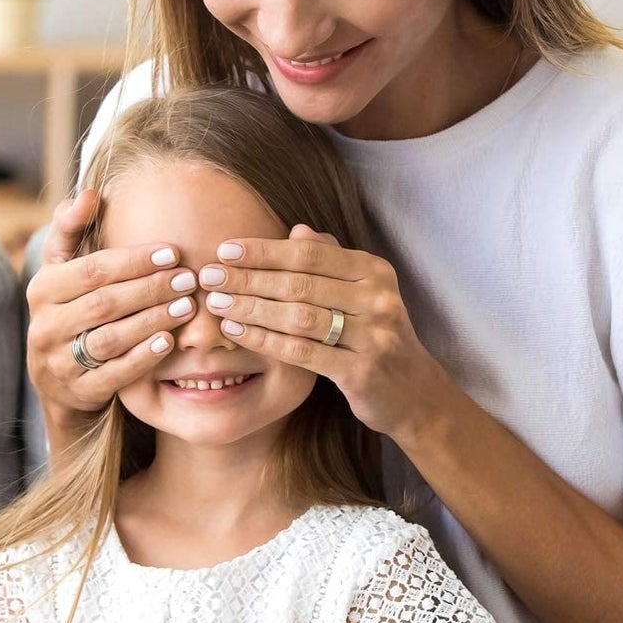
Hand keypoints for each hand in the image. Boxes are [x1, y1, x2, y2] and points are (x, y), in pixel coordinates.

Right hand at [26, 190, 198, 433]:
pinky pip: (115, 373)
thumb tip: (90, 194)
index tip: (173, 252)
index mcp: (42, 289)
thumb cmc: (69, 309)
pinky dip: (144, 356)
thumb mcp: (62, 270)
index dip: (134, 261)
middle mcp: (45, 326)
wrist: (57, 379)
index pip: (92, 271)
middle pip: (104, 304)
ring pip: (111, 338)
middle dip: (151, 289)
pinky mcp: (79, 391)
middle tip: (190, 279)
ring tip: (188, 306)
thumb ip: (72, 230)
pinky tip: (170, 340)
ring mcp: (59, 362)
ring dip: (153, 320)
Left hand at [196, 225, 446, 441]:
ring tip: (218, 303)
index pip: (310, 253)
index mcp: (374, 271)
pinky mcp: (362, 371)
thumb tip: (296, 230)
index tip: (225, 250)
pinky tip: (238, 332)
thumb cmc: (374, 336)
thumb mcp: (361, 293)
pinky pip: (302, 352)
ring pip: (299, 316)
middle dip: (249, 278)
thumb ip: (331, 260)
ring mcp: (374, 336)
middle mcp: (378, 299)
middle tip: (210, 276)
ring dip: (252, 308)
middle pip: (300, 283)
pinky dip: (265, 340)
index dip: (264, 250)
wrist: (412, 392)